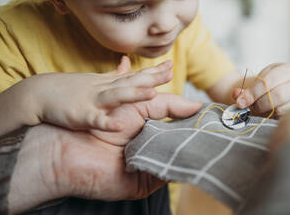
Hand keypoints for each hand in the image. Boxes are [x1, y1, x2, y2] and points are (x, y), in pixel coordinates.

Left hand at [8, 93, 201, 213]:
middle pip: (183, 147)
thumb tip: (198, 108)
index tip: (214, 118)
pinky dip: (177, 168)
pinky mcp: (143, 185)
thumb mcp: (142, 104)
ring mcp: (149, 168)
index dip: (196, 123)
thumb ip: (170, 105)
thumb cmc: (104, 119)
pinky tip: (189, 157)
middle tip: (218, 133)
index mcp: (153, 130)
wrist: (70, 145)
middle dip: (198, 139)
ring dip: (190, 153)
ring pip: (177, 162)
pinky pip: (165, 178)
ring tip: (209, 143)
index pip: (181, 128)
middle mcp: (153, 150)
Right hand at [29, 56, 172, 131]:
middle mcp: (103, 90)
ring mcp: (92, 101)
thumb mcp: (95, 80)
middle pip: (131, 82)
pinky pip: (95, 120)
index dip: (153, 72)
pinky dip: (106, 122)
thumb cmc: (69, 89)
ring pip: (116, 96)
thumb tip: (128, 62)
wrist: (38, 94)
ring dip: (133, 94)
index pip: (134, 76)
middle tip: (170, 73)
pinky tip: (118, 125)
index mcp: (108, 84)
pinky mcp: (80, 115)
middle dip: (150, 78)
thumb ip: (114, 74)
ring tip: (152, 93)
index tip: (171, 66)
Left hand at [232, 63, 289, 116]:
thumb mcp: (260, 83)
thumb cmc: (272, 86)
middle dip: (259, 103)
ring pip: (281, 107)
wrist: (287, 90)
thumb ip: (246, 90)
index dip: (252, 93)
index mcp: (288, 69)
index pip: (268, 81)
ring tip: (261, 108)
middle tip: (250, 107)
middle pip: (277, 95)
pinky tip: (270, 112)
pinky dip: (273, 116)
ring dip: (266, 110)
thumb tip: (236, 95)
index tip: (240, 102)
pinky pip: (284, 117)